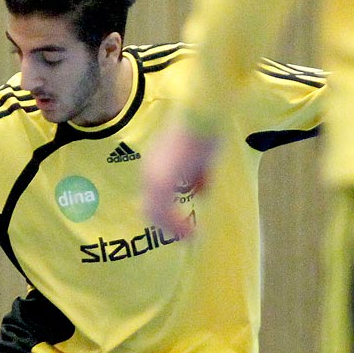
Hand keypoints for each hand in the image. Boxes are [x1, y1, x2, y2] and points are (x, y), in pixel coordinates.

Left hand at [142, 122, 220, 238]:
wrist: (201, 115)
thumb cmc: (204, 130)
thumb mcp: (202, 158)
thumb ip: (198, 176)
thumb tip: (201, 192)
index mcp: (155, 165)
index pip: (154, 195)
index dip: (166, 212)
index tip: (180, 225)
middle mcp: (149, 171)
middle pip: (150, 206)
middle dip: (167, 223)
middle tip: (184, 236)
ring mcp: (152, 177)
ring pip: (154, 212)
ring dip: (172, 227)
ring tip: (189, 237)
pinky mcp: (161, 182)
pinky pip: (164, 212)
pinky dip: (176, 225)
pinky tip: (190, 233)